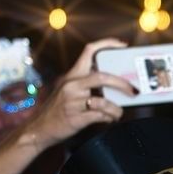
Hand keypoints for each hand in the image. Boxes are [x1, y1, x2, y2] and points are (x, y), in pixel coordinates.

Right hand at [21, 38, 136, 147]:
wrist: (38, 129)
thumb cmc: (57, 110)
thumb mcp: (67, 90)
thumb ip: (84, 84)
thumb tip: (113, 83)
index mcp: (71, 76)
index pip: (88, 51)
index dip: (107, 44)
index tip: (122, 45)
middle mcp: (71, 85)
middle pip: (102, 77)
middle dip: (122, 84)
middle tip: (134, 90)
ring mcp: (72, 102)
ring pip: (104, 101)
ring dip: (117, 109)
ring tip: (119, 112)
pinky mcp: (75, 118)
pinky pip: (100, 116)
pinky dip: (110, 118)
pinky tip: (110, 119)